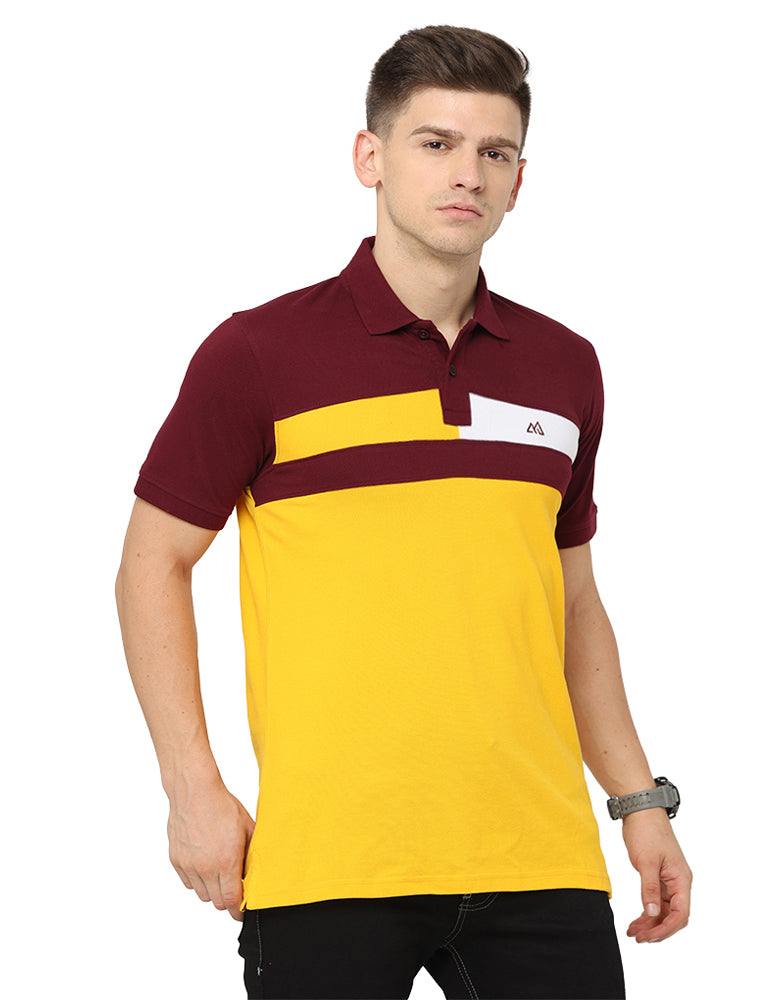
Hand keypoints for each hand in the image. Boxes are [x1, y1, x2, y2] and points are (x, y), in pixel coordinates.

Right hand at [167, 775, 255, 920]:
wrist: (195, 791)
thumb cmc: (223, 806)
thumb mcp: (248, 828)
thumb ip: (253, 854)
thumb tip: (259, 873)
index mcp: (226, 861)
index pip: (232, 901)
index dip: (239, 911)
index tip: (243, 911)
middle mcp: (205, 867)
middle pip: (217, 902)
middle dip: (228, 899)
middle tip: (234, 888)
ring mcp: (189, 865)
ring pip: (202, 894)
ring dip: (212, 890)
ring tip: (219, 873)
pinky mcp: (176, 860)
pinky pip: (189, 883)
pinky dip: (197, 880)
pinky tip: (205, 864)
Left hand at [621, 808, 691, 942]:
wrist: (640, 810)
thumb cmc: (646, 831)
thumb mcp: (646, 861)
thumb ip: (649, 888)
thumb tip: (652, 913)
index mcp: (681, 879)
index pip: (681, 913)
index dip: (666, 928)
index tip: (649, 937)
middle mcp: (678, 882)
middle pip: (673, 916)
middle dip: (657, 929)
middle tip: (638, 938)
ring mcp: (668, 880)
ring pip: (664, 910)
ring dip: (650, 922)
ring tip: (633, 932)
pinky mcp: (658, 876)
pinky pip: (656, 900)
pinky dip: (647, 911)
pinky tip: (636, 920)